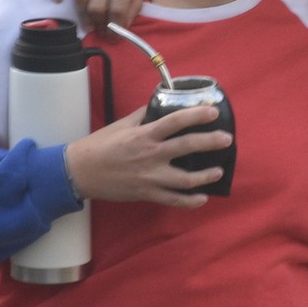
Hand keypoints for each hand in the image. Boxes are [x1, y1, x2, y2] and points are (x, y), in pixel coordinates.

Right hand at [64, 106, 230, 207]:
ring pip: (186, 179)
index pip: (176, 121)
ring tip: (218, 171)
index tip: (212, 112)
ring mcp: (151, 177)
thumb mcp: (122, 125)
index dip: (196, 115)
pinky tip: (202, 198)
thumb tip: (160, 105)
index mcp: (145, 135)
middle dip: (211, 142)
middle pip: (187, 147)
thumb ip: (143, 115)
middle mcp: (151, 155)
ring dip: (206, 175)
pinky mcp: (147, 194)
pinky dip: (190, 201)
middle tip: (227, 140)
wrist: (80, 172)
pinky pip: (174, 200)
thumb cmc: (100, 145)